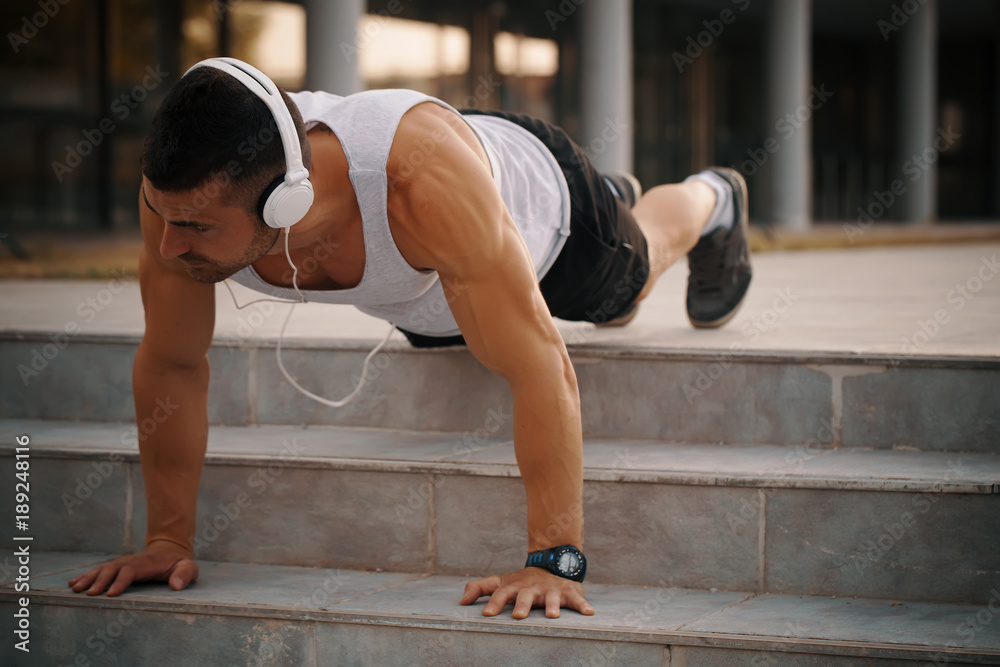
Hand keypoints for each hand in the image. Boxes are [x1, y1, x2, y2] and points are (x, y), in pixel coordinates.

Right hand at [68, 543, 197, 596]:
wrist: (170, 549)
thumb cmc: (178, 563)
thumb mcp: (188, 567)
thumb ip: (185, 574)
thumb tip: (176, 585)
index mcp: (147, 564)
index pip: (131, 571)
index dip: (121, 581)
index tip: (111, 593)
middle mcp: (131, 562)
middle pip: (112, 569)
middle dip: (100, 580)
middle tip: (90, 593)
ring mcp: (122, 563)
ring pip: (102, 569)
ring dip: (88, 578)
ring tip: (75, 589)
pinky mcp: (116, 567)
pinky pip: (99, 570)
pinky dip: (86, 576)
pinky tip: (72, 584)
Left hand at [460, 567, 594, 618]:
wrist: (552, 563)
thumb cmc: (522, 581)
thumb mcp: (501, 581)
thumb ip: (480, 588)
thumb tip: (461, 600)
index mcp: (515, 586)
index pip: (502, 593)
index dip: (494, 603)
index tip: (486, 614)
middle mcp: (532, 587)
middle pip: (526, 595)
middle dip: (522, 605)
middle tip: (518, 616)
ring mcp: (551, 589)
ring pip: (551, 598)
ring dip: (552, 606)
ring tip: (552, 616)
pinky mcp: (568, 592)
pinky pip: (577, 599)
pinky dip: (583, 605)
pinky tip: (589, 612)